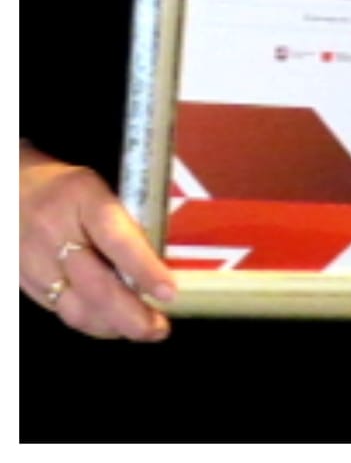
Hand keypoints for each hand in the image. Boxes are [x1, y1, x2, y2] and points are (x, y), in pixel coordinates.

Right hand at [19, 148, 175, 339]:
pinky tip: (113, 325)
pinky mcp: (28, 284)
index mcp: (83, 198)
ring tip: (144, 330)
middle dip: (131, 315)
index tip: (168, 292)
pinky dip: (91, 322)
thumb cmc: (66, 186)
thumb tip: (159, 257)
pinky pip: (62, 311)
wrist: (10, 190)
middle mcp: (57, 234)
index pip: (117, 239)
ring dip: (113, 326)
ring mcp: (37, 263)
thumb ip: (124, 219)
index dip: (144, 269)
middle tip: (159, 329)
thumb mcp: (99, 187)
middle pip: (96, 285)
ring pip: (77, 307)